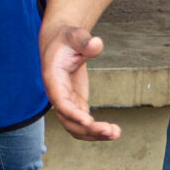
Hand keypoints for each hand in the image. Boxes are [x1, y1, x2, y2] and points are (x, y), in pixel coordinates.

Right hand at [42, 23, 117, 139]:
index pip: (60, 102)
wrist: (62, 43)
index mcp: (54, 80)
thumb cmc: (67, 39)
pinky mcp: (76, 104)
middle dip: (88, 129)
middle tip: (111, 130)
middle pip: (68, 121)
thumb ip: (85, 41)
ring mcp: (67, 102)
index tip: (88, 121)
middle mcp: (57, 95)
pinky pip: (83, 123)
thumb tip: (97, 44)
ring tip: (116, 133)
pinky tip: (113, 131)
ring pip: (76, 127)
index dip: (72, 113)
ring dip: (94, 134)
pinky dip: (97, 130)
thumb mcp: (75, 36)